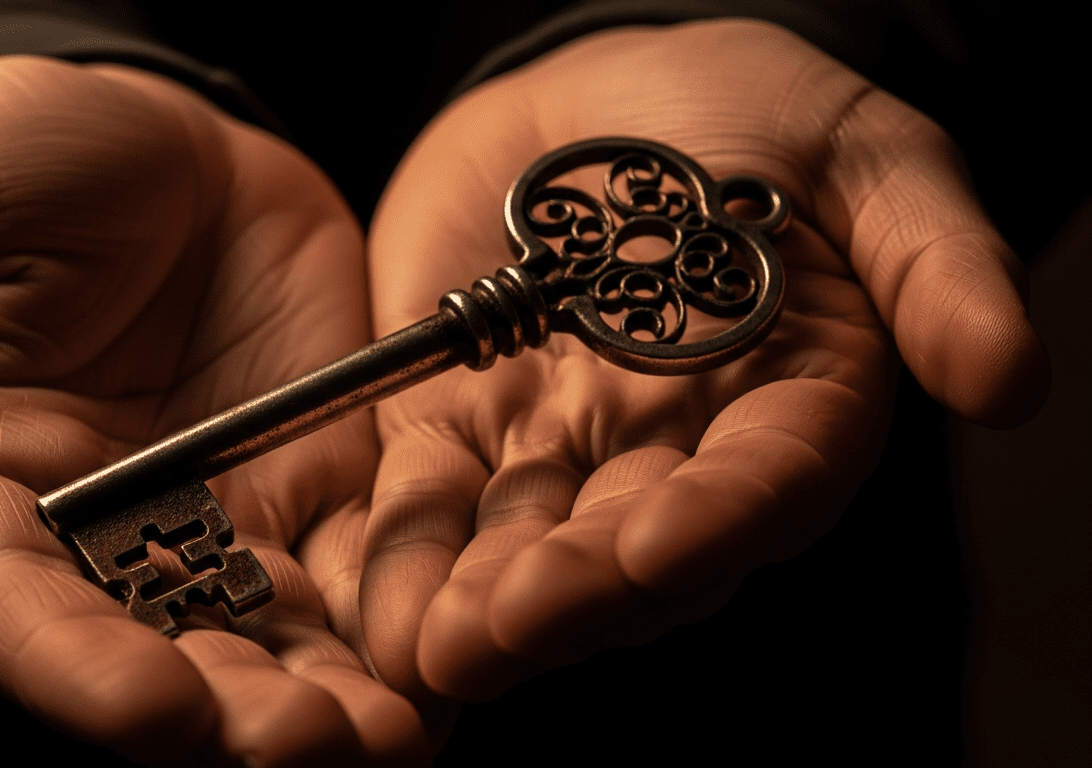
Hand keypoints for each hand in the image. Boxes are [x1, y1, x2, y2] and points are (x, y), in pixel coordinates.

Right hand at [0, 56, 427, 765]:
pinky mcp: (318, 483)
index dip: (84, 676)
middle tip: (321, 748)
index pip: (22, 618)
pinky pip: (366, 564)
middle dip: (241, 717)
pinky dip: (405, 618)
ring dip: (338, 700)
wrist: (153, 136)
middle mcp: (108, 539)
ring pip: (280, 637)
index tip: (159, 711)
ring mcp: (224, 519)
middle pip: (169, 658)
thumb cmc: (9, 165)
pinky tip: (453, 655)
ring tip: (402, 736)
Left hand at [360, 18, 1047, 716]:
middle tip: (503, 632)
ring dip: (477, 601)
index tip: (651, 550)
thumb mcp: (865, 159)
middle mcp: (674, 455)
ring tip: (430, 645)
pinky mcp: (459, 428)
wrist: (607, 89)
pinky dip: (404, 552)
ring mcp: (560, 451)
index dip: (712, 523)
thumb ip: (935, 263)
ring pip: (525, 546)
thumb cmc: (754, 118)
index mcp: (786, 407)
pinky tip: (379, 607)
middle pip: (630, 547)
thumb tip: (1011, 377)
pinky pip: (431, 500)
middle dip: (571, 594)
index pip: (760, 487)